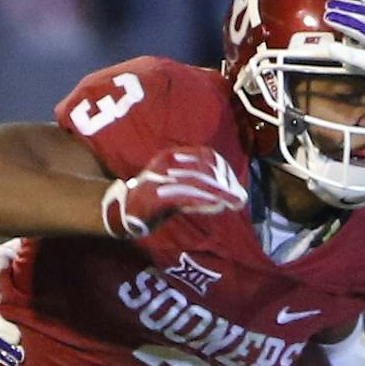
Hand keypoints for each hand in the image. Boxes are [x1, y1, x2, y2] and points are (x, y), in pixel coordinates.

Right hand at [101, 145, 247, 238]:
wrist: (124, 209)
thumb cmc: (156, 198)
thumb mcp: (180, 186)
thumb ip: (201, 187)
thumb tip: (228, 196)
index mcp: (173, 156)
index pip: (206, 156)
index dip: (224, 169)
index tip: (236, 186)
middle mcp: (167, 163)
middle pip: (204, 169)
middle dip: (225, 184)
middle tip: (240, 198)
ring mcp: (159, 178)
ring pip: (196, 182)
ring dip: (218, 193)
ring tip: (234, 202)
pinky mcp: (154, 196)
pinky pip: (182, 196)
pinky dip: (201, 200)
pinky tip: (216, 205)